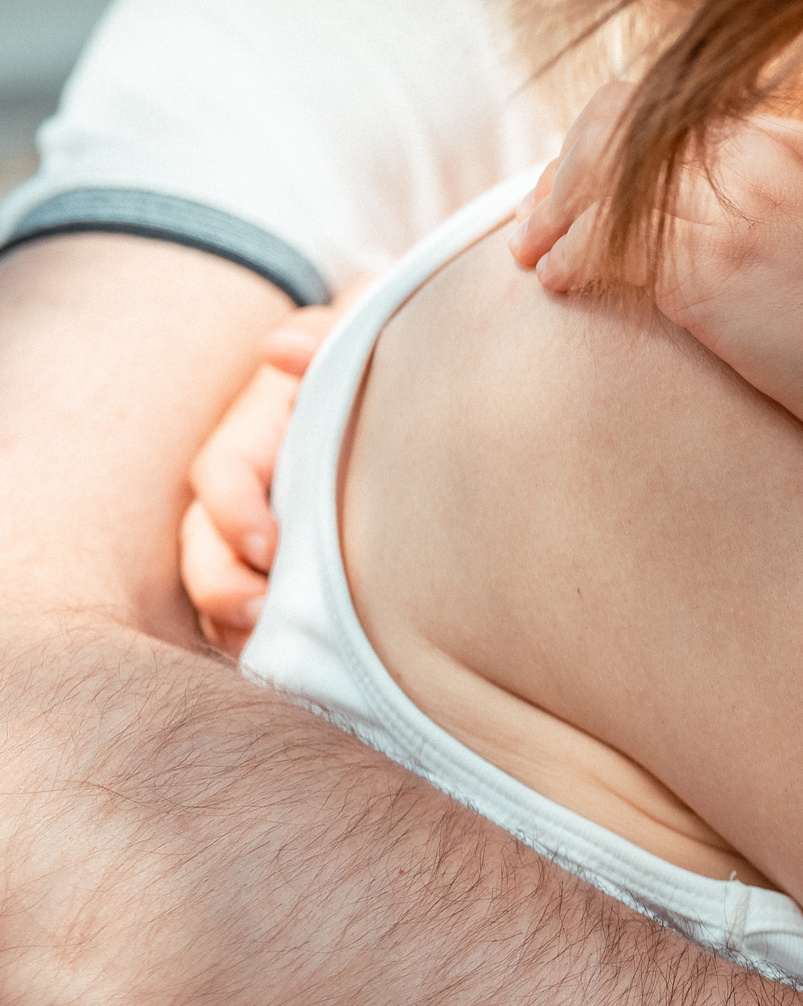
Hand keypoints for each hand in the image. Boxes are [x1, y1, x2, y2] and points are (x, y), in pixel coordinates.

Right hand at [181, 304, 342, 652]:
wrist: (398, 383)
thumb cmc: (367, 362)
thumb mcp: (348, 338)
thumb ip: (322, 336)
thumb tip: (282, 348)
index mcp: (251, 440)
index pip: (220, 477)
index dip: (234, 511)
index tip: (268, 543)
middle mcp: (243, 494)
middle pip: (203, 546)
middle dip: (221, 585)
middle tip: (260, 614)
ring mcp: (258, 535)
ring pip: (222, 586)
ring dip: (236, 624)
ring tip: (270, 652)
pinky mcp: (286, 570)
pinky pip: (256, 613)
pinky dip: (265, 640)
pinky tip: (300, 669)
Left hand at [511, 84, 802, 464]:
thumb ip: (756, 203)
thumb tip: (667, 213)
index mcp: (787, 136)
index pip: (663, 109)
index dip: (600, 144)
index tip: (571, 191)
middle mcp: (758, 155)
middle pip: (620, 129)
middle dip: (562, 175)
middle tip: (530, 224)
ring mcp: (734, 208)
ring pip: (604, 184)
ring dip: (553, 220)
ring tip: (532, 261)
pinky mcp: (713, 268)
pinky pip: (610, 244)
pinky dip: (573, 260)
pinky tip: (558, 286)